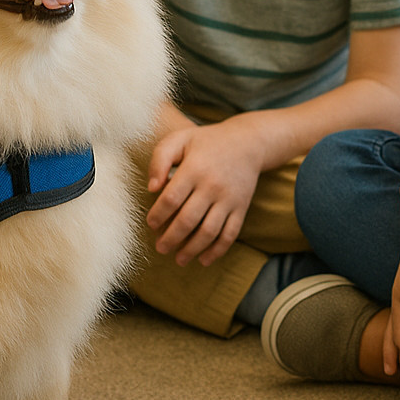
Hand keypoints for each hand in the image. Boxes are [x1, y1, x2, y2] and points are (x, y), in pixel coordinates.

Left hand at [144, 113, 266, 265]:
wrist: (248, 142)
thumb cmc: (206, 142)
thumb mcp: (179, 139)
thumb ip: (160, 159)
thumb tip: (151, 188)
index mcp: (194, 169)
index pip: (171, 198)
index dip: (158, 215)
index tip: (151, 224)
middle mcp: (212, 186)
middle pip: (188, 220)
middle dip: (171, 238)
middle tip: (160, 248)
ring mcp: (228, 199)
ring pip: (209, 231)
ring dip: (192, 249)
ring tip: (179, 259)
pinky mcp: (241, 208)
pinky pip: (230, 234)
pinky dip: (217, 251)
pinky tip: (204, 260)